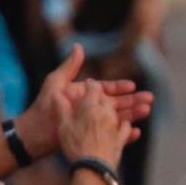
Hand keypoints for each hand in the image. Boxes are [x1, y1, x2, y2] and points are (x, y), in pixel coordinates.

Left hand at [19, 46, 151, 157]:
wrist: (36, 132)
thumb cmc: (44, 105)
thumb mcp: (56, 82)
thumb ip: (70, 66)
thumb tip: (78, 46)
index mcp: (86, 95)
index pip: (107, 90)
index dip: (120, 88)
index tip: (133, 86)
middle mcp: (92, 109)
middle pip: (118, 104)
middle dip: (134, 101)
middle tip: (150, 99)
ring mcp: (94, 124)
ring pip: (119, 118)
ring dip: (134, 115)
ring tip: (147, 111)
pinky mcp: (94, 138)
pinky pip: (113, 136)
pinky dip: (125, 134)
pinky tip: (136, 132)